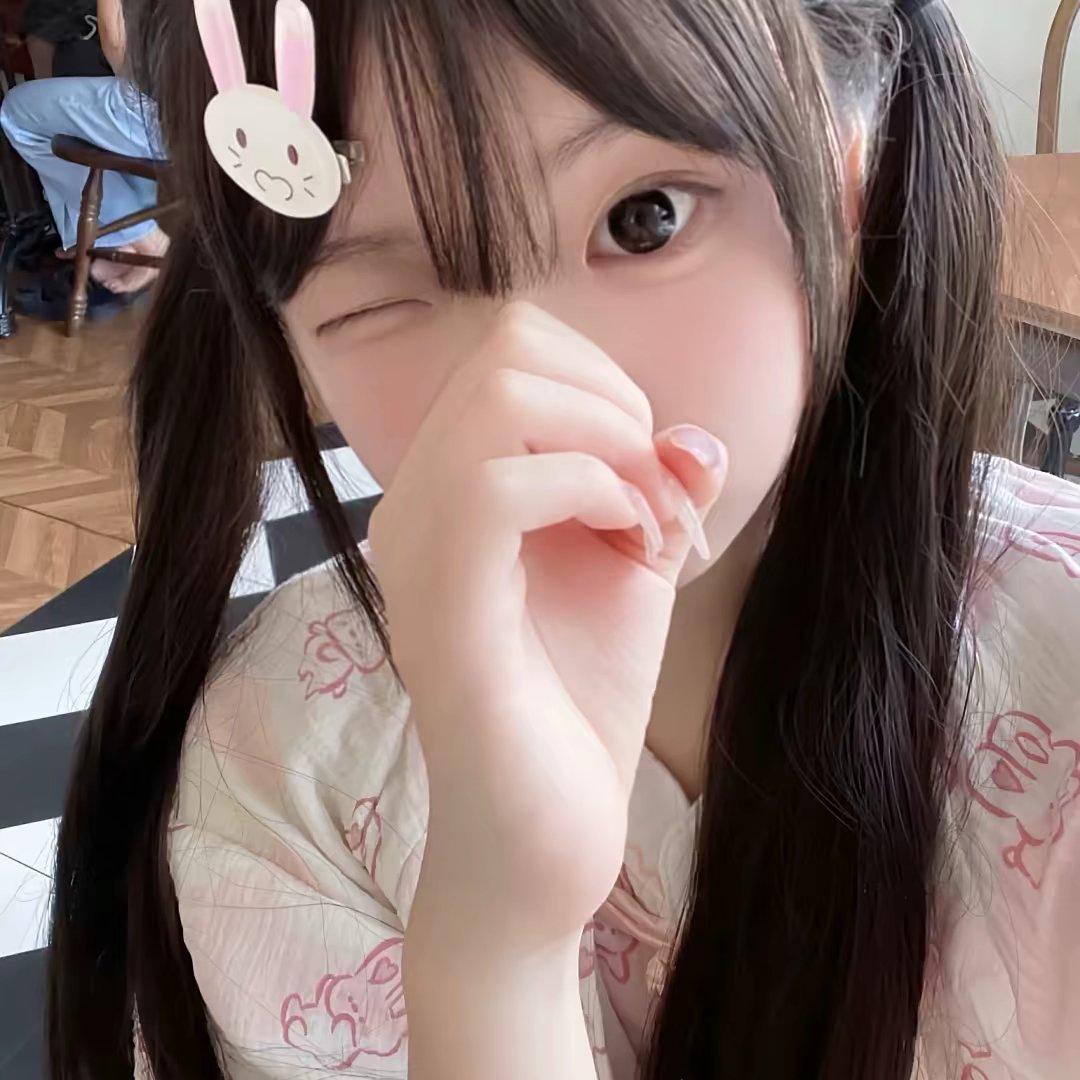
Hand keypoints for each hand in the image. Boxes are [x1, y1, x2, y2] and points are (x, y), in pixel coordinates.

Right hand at [367, 301, 727, 943]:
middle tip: (653, 495)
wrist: (546, 836)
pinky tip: (628, 543)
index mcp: (451, 484)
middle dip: (615, 403)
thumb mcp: (634, 569)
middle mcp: (414, 501)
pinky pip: (498, 484)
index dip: (604, 383)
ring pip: (499, 398)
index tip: (648, 473)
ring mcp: (416, 549)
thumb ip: (658, 490)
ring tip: (644, 521)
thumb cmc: (579, 702)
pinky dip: (594, 488)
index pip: (514, 348)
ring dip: (611, 442)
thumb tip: (693, 432)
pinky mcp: (442, 605)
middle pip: (507, 351)